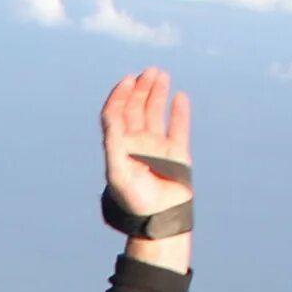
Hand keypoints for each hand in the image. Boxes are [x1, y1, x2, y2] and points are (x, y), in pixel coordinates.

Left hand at [101, 67, 193, 269]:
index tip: (128, 80)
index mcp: (120, 147)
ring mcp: (157, 148)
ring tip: (161, 75)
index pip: (116, 114)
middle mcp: (137, 144)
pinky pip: (179, 128)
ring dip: (157, 94)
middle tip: (149, 72)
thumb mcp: (118, 171)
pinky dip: (180, 112)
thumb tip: (112, 115)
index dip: (119, 96)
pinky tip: (180, 97)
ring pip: (156, 114)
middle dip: (140, 89)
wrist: (160, 219)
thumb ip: (113, 143)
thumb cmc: (135, 199)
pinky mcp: (177, 155)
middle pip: (135, 109)